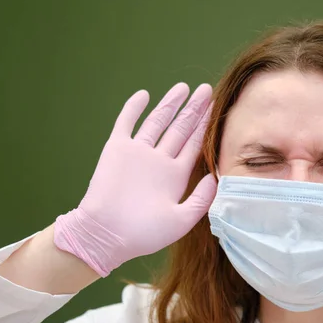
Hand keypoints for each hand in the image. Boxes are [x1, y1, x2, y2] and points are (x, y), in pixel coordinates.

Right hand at [53, 83, 216, 276]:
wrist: (106, 235)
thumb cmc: (144, 233)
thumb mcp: (182, 220)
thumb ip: (201, 199)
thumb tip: (215, 176)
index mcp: (176, 176)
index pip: (194, 144)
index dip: (205, 126)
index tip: (216, 107)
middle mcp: (159, 161)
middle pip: (180, 129)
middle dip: (194, 109)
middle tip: (205, 89)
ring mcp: (138, 153)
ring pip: (157, 122)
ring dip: (169, 104)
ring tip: (183, 87)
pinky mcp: (117, 149)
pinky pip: (126, 123)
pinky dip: (133, 109)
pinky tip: (144, 95)